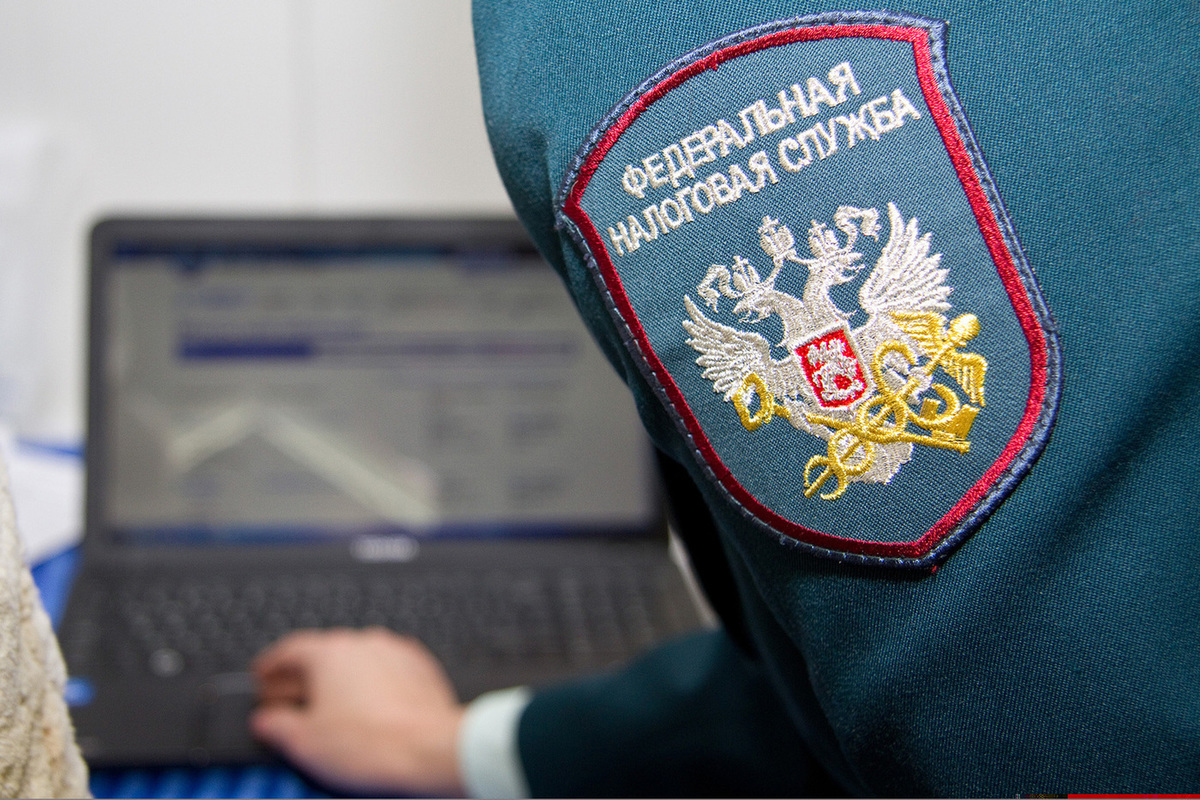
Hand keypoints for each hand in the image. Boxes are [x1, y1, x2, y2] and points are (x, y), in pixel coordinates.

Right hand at [251, 627, 465, 796]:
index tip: (261, 676)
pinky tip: (367, 711)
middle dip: (303, 677)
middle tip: (288, 701)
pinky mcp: (421, 669)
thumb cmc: (372, 745)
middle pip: (323, 654)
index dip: (270, 666)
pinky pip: (386, 672)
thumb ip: (276, 726)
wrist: (432, 750)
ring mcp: (396, 653)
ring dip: (340, 681)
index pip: (289, 649)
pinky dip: (372, 686)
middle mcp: (364, 643)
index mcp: (330, 653)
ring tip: (330, 710)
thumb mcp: (305, 743)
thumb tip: (266, 720)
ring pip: (357, 662)